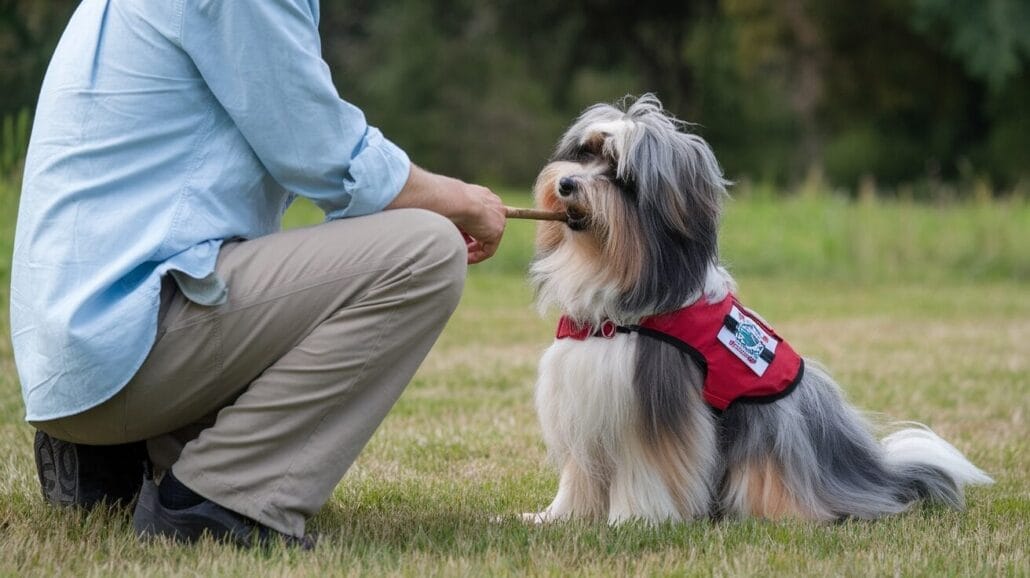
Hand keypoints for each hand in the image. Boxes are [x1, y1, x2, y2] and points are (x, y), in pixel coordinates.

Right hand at [387, 165, 505, 263]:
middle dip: (471, 238)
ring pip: (486, 239)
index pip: (480, 212)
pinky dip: (476, 256)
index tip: (457, 235)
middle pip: (485, 227)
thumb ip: (438, 210)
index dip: (468, 227)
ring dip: (471, 248)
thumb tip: (412, 212)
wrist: (450, 199)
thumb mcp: (439, 203)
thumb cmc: (439, 197)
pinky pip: (489, 250)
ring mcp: (497, 217)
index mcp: (480, 194)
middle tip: (457, 246)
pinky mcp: (497, 230)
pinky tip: (463, 257)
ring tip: (457, 253)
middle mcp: (492, 203)